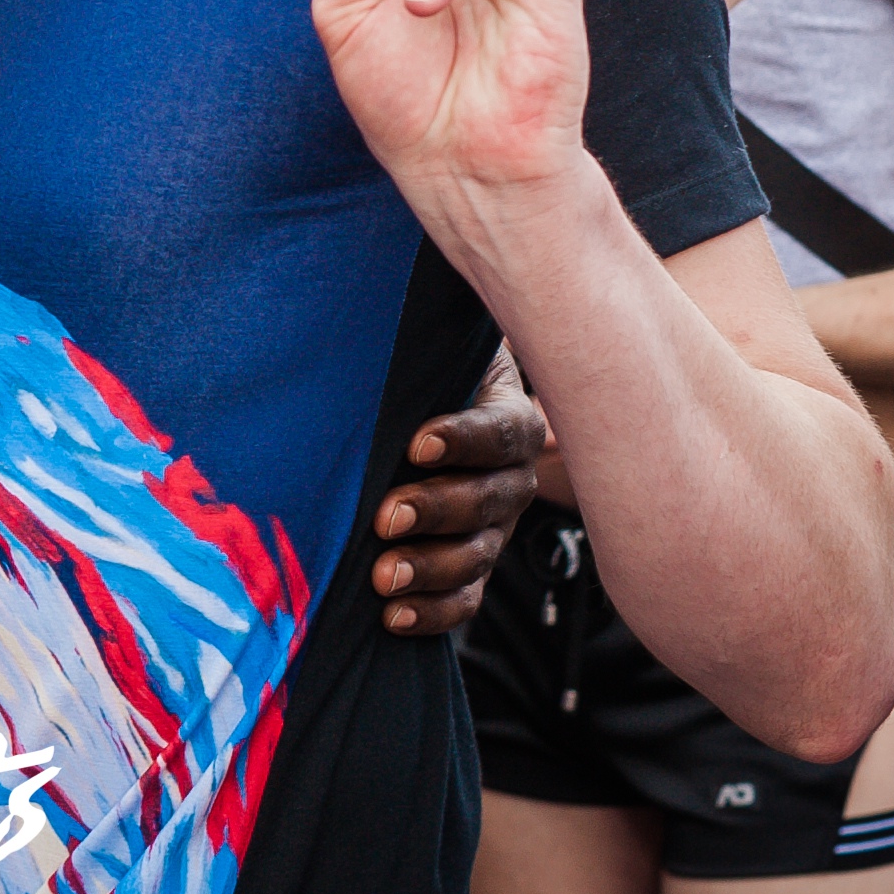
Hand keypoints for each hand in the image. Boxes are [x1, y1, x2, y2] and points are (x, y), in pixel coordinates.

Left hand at [372, 352, 549, 635]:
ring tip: (382, 576)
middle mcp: (510, 477)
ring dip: (430, 568)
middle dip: (436, 510)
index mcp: (508, 416)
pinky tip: (392, 616)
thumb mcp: (428, 346)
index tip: (416, 443)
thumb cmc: (421, 371)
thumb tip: (390, 276)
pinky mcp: (471, 566)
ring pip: (477, 556)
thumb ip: (418, 335)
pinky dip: (432, 612)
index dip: (465, 439)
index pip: (502, 430)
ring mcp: (494, 527)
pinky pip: (464, 599)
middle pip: (489, 501)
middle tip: (385, 515)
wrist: (421, 411)